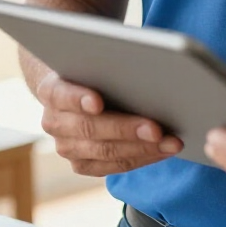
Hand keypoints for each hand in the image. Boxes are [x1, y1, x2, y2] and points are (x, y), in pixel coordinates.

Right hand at [36, 70, 182, 175]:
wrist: (73, 89)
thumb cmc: (94, 68)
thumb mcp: (96, 60)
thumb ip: (110, 63)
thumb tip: (149, 63)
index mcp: (53, 90)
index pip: (63, 94)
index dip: (79, 99)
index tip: (97, 102)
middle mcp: (54, 121)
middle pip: (90, 129)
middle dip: (127, 130)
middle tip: (158, 129)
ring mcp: (66, 146)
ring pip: (104, 152)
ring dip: (142, 149)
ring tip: (172, 142)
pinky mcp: (81, 163)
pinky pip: (112, 166)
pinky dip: (141, 158)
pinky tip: (163, 150)